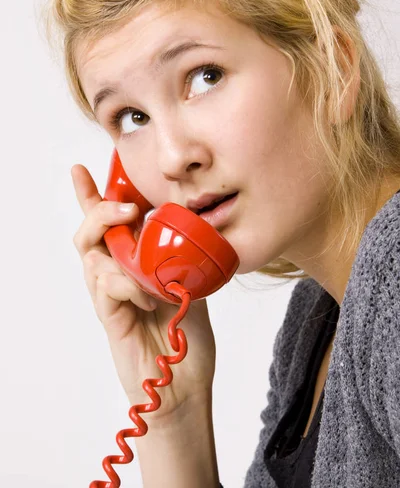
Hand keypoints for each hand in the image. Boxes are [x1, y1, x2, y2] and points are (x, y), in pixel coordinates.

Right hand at [71, 163, 216, 423]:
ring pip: (92, 256)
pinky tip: (148, 297)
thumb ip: (181, 258)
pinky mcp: (109, 317)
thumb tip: (192, 224)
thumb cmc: (184, 337)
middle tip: (124, 205)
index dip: (92, 197)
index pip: (107, 224)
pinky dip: (127, 284)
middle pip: (89, 232)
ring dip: (117, 247)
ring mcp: (109, 296)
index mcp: (133, 264)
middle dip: (100, 209)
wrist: (183, 385)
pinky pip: (106, 286)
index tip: (83, 170)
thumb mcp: (191, 284)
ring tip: (143, 257)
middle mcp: (115, 275)